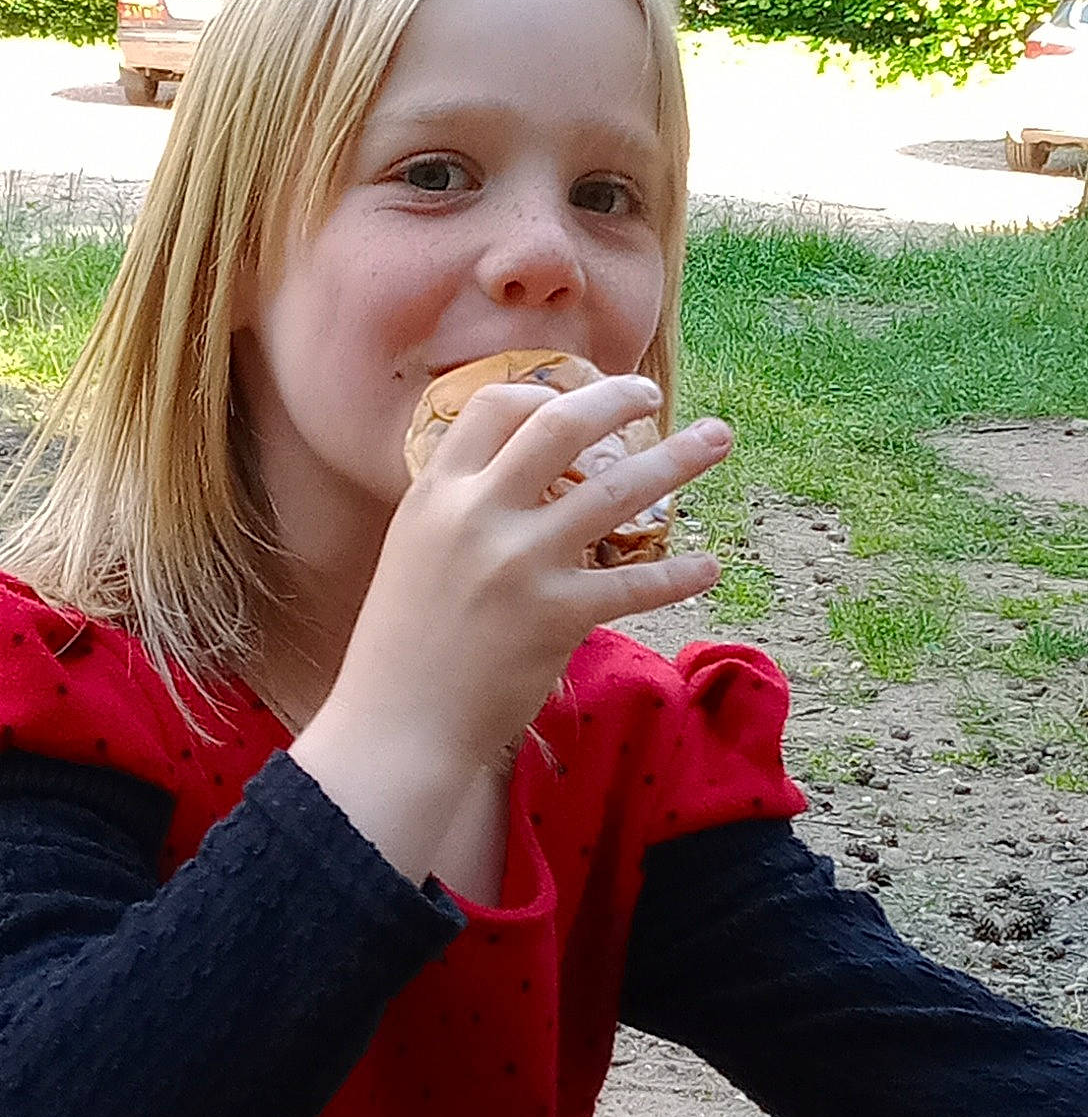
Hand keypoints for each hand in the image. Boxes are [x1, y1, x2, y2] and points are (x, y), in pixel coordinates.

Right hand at [290, 376, 730, 879]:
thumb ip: (458, 510)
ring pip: (616, 491)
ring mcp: (521, 564)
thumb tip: (515, 478)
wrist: (397, 725)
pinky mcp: (556, 617)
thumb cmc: (401, 645)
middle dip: (616, 398)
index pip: (494, 407)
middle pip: (559, 425)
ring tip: (719, 437)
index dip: (542, 390)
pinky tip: (709, 566)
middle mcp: (478, 515)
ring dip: (677, 458)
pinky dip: (680, 574)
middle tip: (649, 393)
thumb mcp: (413, 551)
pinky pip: (635, 584)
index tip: (576, 393)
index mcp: (436, 493)